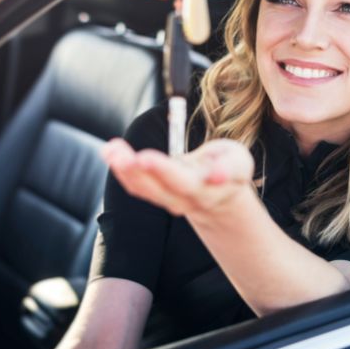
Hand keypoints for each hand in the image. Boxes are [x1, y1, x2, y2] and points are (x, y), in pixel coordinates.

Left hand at [101, 138, 254, 217]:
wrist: (218, 199)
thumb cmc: (229, 169)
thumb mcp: (238, 162)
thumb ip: (228, 166)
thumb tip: (216, 174)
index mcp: (209, 187)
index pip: (190, 182)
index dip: (171, 172)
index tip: (159, 162)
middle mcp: (188, 198)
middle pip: (165, 187)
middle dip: (148, 171)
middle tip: (133, 156)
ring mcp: (169, 200)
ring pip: (145, 188)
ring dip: (125, 169)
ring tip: (112, 148)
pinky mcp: (155, 195)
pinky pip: (135, 185)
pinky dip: (121, 168)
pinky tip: (110, 150)